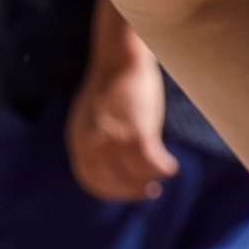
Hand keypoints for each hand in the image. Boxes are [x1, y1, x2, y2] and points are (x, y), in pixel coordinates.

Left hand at [66, 39, 177, 204]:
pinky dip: (164, 168)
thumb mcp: (92, 117)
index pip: (92, 181)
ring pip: (136, 176)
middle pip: (115, 183)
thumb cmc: (111, 84)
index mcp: (77, 140)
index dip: (113, 191)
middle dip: (134, 191)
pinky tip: (171, 165)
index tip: (128, 191)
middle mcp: (93, 144)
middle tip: (150, 191)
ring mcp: (114, 139)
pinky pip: (153, 163)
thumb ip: (96, 140)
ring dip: (151, 179)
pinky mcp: (138, 132)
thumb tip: (112, 162)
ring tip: (163, 172)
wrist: (120, 57)